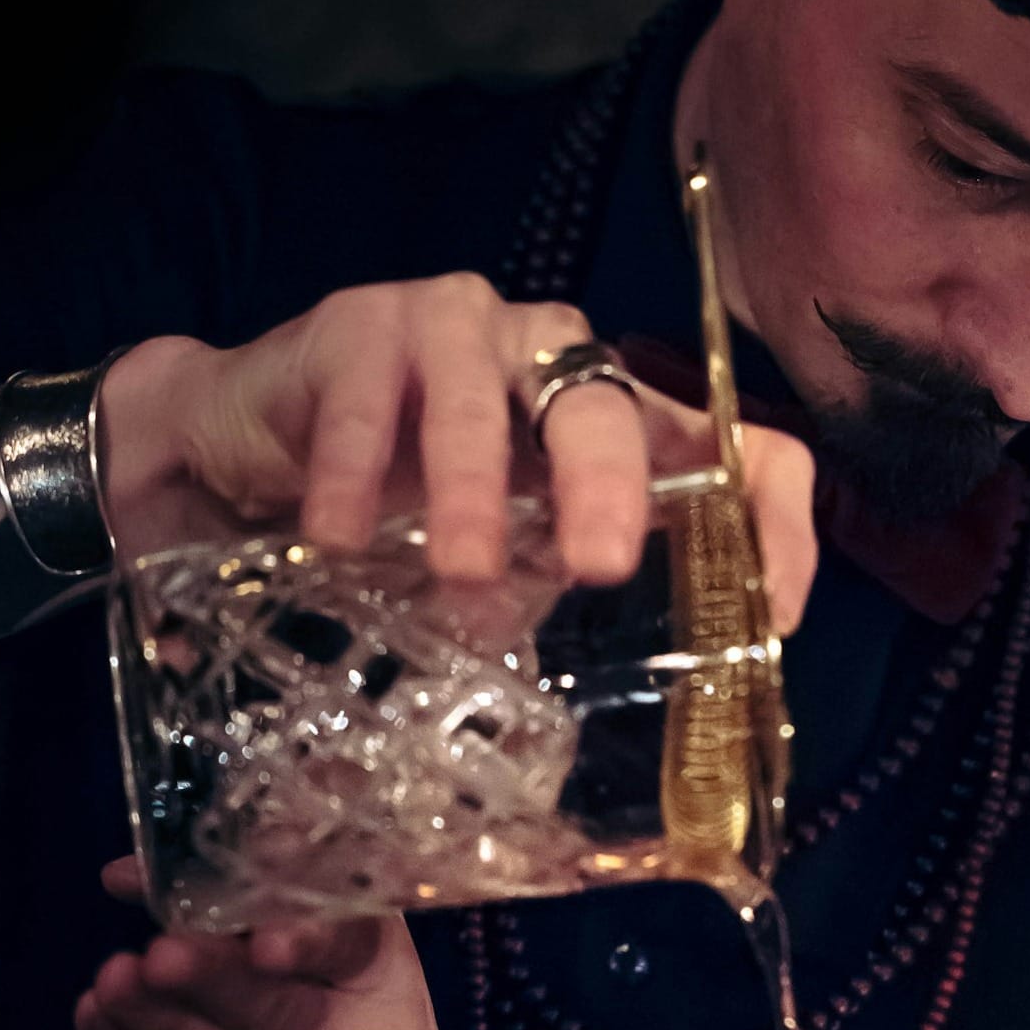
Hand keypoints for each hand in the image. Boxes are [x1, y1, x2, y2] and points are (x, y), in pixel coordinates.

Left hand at [75, 859, 472, 1029]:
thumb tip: (205, 848)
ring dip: (156, 1025)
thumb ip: (307, 917)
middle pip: (280, 1015)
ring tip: (110, 983)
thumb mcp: (376, 987)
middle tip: (158, 953)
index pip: (354, 953)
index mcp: (385, 993)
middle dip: (214, 981)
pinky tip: (98, 1022)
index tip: (267, 937)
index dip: (311, 941)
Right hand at [97, 277, 817, 631]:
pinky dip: (355, 472)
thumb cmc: (406, 505)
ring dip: (474, 489)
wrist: (256, 445)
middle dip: (610, 487)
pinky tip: (336, 537)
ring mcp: (461, 328)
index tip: (771, 615)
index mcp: (613, 417)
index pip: (733, 445)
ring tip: (461, 570)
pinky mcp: (364, 325)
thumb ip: (564, 589)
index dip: (773, 520)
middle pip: (613, 408)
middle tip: (594, 566)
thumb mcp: (507, 558)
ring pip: (486, 399)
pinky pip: (370, 400)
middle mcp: (553, 357)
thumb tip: (640, 705)